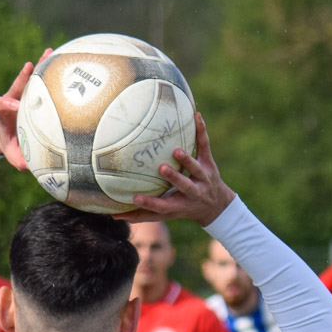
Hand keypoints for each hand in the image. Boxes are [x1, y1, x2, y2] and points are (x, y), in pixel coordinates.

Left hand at [0, 49, 51, 169]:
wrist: (9, 135)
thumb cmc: (12, 145)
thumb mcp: (14, 155)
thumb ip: (19, 160)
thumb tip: (30, 166)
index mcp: (3, 114)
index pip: (0, 105)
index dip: (5, 104)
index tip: (15, 106)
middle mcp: (13, 99)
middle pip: (16, 85)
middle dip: (23, 77)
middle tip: (31, 67)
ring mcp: (24, 94)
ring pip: (30, 78)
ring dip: (40, 66)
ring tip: (49, 52)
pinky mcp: (34, 92)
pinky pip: (43, 79)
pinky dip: (51, 69)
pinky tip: (64, 59)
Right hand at [115, 113, 235, 226]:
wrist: (217, 205)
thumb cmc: (183, 208)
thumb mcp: (166, 214)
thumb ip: (142, 214)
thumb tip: (115, 216)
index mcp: (179, 205)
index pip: (163, 206)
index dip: (149, 203)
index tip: (135, 198)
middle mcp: (193, 192)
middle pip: (184, 185)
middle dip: (175, 177)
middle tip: (162, 168)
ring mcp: (203, 177)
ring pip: (196, 167)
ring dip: (187, 159)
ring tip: (177, 150)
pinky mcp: (209, 163)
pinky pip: (204, 146)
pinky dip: (201, 131)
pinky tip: (196, 115)